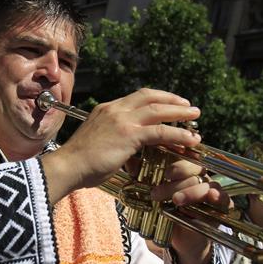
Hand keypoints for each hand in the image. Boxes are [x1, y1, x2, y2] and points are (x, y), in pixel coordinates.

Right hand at [41, 88, 200, 202]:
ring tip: (195, 117)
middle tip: (188, 106)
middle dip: (172, 100)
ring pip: (159, 110)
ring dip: (180, 113)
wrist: (67, 167)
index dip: (157, 98)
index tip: (170, 103)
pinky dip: (178, 134)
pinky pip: (160, 131)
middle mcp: (115, 110)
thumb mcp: (96, 142)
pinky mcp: (129, 135)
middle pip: (150, 97)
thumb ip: (112, 139)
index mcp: (106, 109)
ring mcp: (122, 120)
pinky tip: (190, 139)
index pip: (137, 97)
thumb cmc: (79, 162)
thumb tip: (126, 149)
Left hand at [150, 159, 228, 250]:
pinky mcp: (222, 205)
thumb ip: (144, 180)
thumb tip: (130, 163)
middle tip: (157, 192)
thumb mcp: (153, 197)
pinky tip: (210, 196)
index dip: (174, 161)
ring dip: (190, 191)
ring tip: (175, 200)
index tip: (162, 171)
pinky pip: (223, 198)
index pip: (183, 158)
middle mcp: (200, 177)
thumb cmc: (166, 213)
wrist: (179, 240)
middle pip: (194, 169)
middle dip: (176, 179)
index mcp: (185, 171)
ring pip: (205, 183)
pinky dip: (217, 196)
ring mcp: (213, 190)